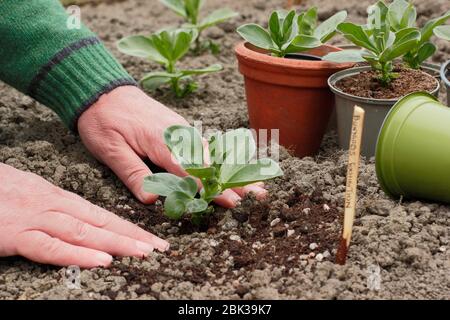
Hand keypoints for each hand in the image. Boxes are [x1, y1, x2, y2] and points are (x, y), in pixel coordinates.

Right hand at [0, 164, 168, 267]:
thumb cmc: (1, 189)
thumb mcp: (34, 193)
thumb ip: (58, 207)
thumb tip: (82, 220)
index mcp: (60, 198)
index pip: (103, 215)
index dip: (129, 227)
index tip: (151, 238)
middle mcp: (55, 206)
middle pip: (101, 222)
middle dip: (133, 236)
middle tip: (160, 247)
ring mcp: (37, 219)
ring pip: (84, 232)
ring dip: (116, 243)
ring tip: (143, 252)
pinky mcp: (15, 235)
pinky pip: (50, 247)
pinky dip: (77, 254)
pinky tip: (101, 260)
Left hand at [78, 86, 266, 206]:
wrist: (103, 89)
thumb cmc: (104, 120)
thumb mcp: (109, 148)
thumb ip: (132, 172)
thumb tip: (152, 199)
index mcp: (162, 140)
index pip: (190, 169)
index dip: (211, 188)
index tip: (230, 202)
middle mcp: (179, 134)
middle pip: (211, 162)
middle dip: (234, 181)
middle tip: (258, 196)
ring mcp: (182, 130)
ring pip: (213, 154)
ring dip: (235, 171)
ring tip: (257, 185)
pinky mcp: (181, 130)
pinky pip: (206, 147)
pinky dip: (223, 160)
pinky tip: (235, 168)